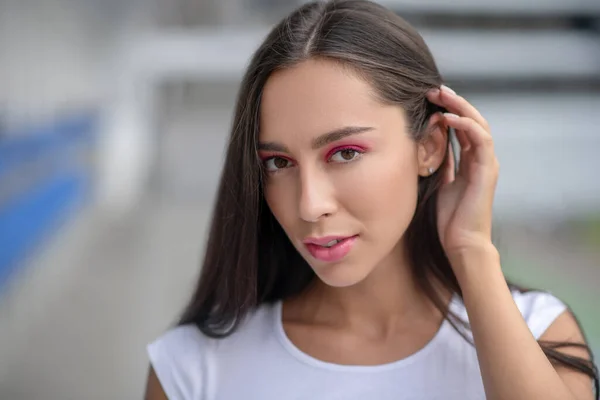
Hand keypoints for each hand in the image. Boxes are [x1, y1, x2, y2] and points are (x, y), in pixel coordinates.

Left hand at [426, 86, 499, 262]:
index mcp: (469, 161)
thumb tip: (427, 149)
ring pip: (477, 123)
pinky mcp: (487, 170)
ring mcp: (486, 163)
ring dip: (459, 106)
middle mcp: (480, 158)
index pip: (461, 127)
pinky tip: (447, 117)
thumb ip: (440, 165)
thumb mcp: (440, 185)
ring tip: (440, 94)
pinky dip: (465, 125)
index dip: (447, 110)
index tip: (428, 99)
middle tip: (433, 88)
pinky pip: (480, 139)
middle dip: (453, 102)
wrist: (461, 243)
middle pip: (470, 120)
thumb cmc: (449, 219)